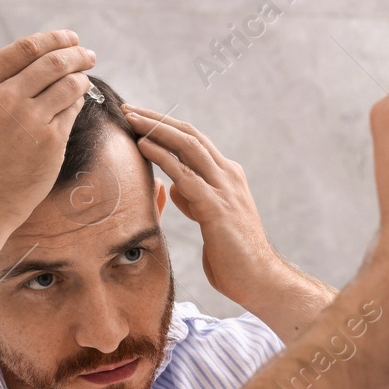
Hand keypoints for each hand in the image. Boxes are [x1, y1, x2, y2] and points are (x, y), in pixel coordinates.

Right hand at [0, 30, 96, 229]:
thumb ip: (1, 79)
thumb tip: (44, 54)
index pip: (25, 48)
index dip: (54, 39)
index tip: (70, 39)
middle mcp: (3, 97)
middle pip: (52, 62)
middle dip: (76, 54)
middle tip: (88, 55)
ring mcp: (28, 118)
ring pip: (68, 84)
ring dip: (82, 77)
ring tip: (85, 78)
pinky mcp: (50, 140)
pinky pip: (73, 110)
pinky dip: (78, 102)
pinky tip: (76, 103)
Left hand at [122, 107, 282, 303]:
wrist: (259, 279)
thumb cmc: (233, 256)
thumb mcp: (210, 221)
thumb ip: (195, 201)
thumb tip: (175, 186)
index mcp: (228, 177)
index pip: (194, 141)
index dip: (166, 127)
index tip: (140, 119)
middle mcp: (228, 175)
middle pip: (189, 135)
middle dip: (157, 119)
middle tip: (128, 109)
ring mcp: (224, 189)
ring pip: (187, 146)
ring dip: (156, 129)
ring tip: (130, 118)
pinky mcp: (216, 206)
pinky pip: (185, 174)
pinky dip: (162, 157)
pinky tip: (143, 146)